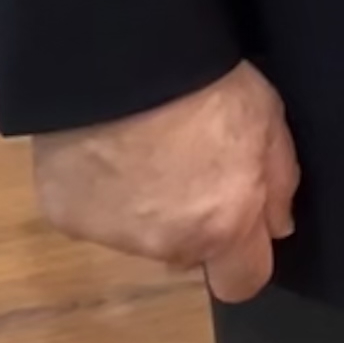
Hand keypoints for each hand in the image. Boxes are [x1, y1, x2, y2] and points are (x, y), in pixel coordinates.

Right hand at [32, 60, 300, 299]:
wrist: (121, 59)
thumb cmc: (206, 83)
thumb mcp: (269, 119)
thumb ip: (279, 182)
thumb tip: (277, 227)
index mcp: (222, 227)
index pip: (242, 283)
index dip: (242, 258)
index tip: (238, 227)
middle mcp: (166, 244)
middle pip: (186, 255)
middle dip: (190, 225)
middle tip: (185, 167)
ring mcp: (111, 234)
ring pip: (136, 236)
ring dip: (143, 207)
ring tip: (140, 148)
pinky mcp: (65, 216)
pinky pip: (90, 214)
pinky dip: (98, 192)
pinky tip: (102, 149)